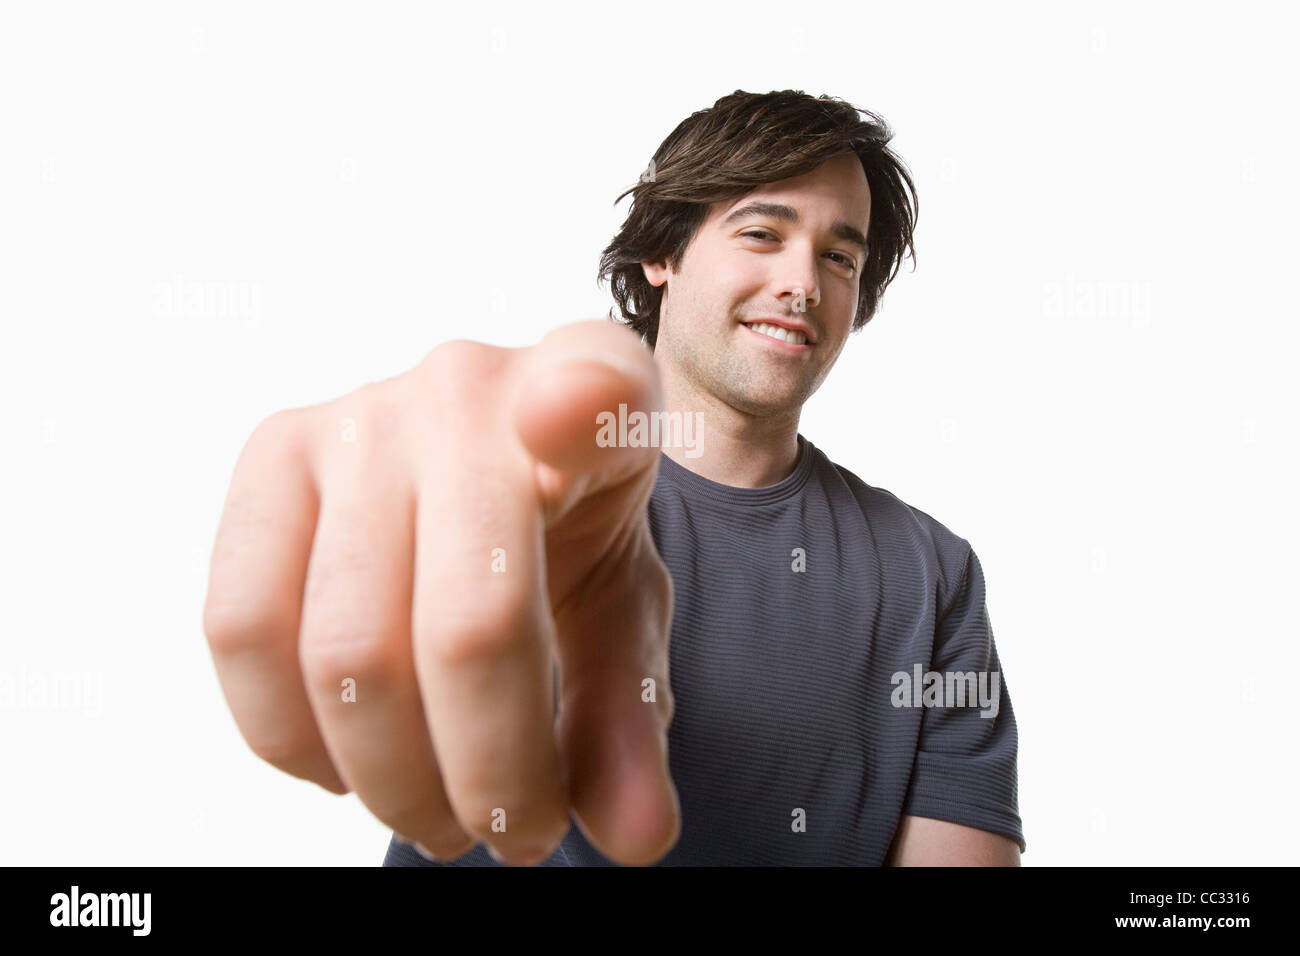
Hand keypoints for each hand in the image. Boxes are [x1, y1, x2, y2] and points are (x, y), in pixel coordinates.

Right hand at [203, 319, 678, 864]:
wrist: (482, 482)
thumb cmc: (568, 542)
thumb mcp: (619, 622)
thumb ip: (628, 721)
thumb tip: (636, 835)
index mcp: (596, 390)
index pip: (596, 383)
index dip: (584, 405)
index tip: (577, 423)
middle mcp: (468, 383)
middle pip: (467, 625)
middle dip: (488, 778)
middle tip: (512, 837)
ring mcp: (356, 416)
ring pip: (345, 648)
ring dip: (391, 781)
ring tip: (439, 818)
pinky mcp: (268, 456)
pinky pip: (242, 626)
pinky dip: (289, 735)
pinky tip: (345, 767)